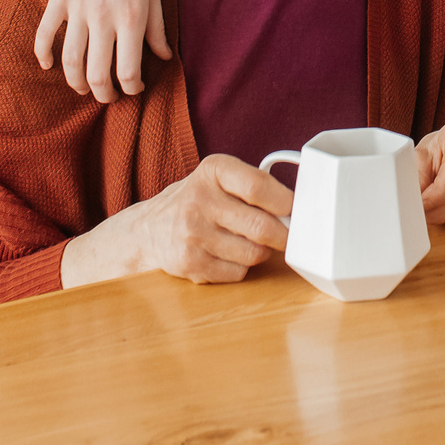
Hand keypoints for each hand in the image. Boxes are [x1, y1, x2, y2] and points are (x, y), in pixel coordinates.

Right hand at [36, 0, 170, 102]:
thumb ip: (158, 28)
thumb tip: (162, 58)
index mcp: (131, 18)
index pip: (128, 72)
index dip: (131, 88)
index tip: (134, 88)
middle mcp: (103, 17)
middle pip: (96, 74)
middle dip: (103, 93)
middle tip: (108, 95)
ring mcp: (77, 8)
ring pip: (70, 61)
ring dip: (76, 82)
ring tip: (83, 87)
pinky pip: (44, 34)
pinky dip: (43, 55)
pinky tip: (49, 65)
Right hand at [60, 154, 291, 286]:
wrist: (149, 229)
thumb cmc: (196, 201)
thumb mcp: (219, 179)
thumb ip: (255, 187)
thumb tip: (296, 211)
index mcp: (212, 171)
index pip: (258, 186)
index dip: (285, 202)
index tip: (295, 210)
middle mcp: (199, 200)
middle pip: (262, 227)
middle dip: (283, 236)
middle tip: (287, 236)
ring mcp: (192, 234)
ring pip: (253, 253)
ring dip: (260, 252)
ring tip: (248, 242)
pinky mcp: (189, 263)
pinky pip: (238, 273)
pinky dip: (241, 268)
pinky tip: (227, 255)